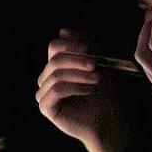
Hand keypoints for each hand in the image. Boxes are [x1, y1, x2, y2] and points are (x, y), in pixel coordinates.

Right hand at [36, 29, 128, 151]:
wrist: (107, 120)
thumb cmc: (102, 94)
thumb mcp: (96, 65)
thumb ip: (83, 47)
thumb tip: (62, 31)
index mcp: (56, 66)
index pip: (54, 47)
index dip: (70, 44)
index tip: (89, 49)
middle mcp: (46, 78)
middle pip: (55, 60)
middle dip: (77, 60)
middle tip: (96, 65)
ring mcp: (44, 93)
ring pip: (56, 74)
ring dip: (80, 75)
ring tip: (97, 79)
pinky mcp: (45, 107)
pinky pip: (56, 90)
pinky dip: (75, 87)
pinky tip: (88, 91)